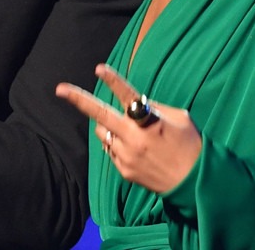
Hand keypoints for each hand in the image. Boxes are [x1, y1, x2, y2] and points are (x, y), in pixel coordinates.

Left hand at [56, 64, 201, 193]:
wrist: (195, 184)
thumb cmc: (191, 145)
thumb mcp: (179, 118)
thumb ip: (154, 108)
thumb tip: (135, 102)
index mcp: (149, 121)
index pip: (128, 96)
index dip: (113, 81)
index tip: (98, 69)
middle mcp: (134, 138)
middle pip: (100, 115)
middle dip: (78, 100)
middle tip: (59, 89)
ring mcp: (127, 156)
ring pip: (103, 133)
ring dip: (108, 126)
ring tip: (128, 131)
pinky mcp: (125, 171)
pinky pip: (111, 150)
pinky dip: (117, 144)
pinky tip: (136, 150)